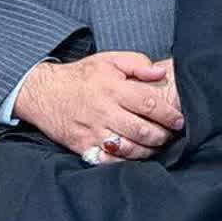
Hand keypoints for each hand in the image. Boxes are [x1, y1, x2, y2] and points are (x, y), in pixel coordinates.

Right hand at [15, 51, 185, 163]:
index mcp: (114, 89)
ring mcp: (93, 131)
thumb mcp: (109, 59)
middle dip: (162, 135)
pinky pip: (108, 160)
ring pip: (128, 148)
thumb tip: (160, 72)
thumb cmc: (81, 76)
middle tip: (171, 134)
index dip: (169, 114)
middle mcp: (104, 112)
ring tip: (157, 145)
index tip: (179, 120)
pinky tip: (134, 155)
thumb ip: (138, 63)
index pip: (149, 105)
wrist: (42, 92)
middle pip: (142, 130)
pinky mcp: (82, 146)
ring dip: (148, 150)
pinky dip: (124, 161)